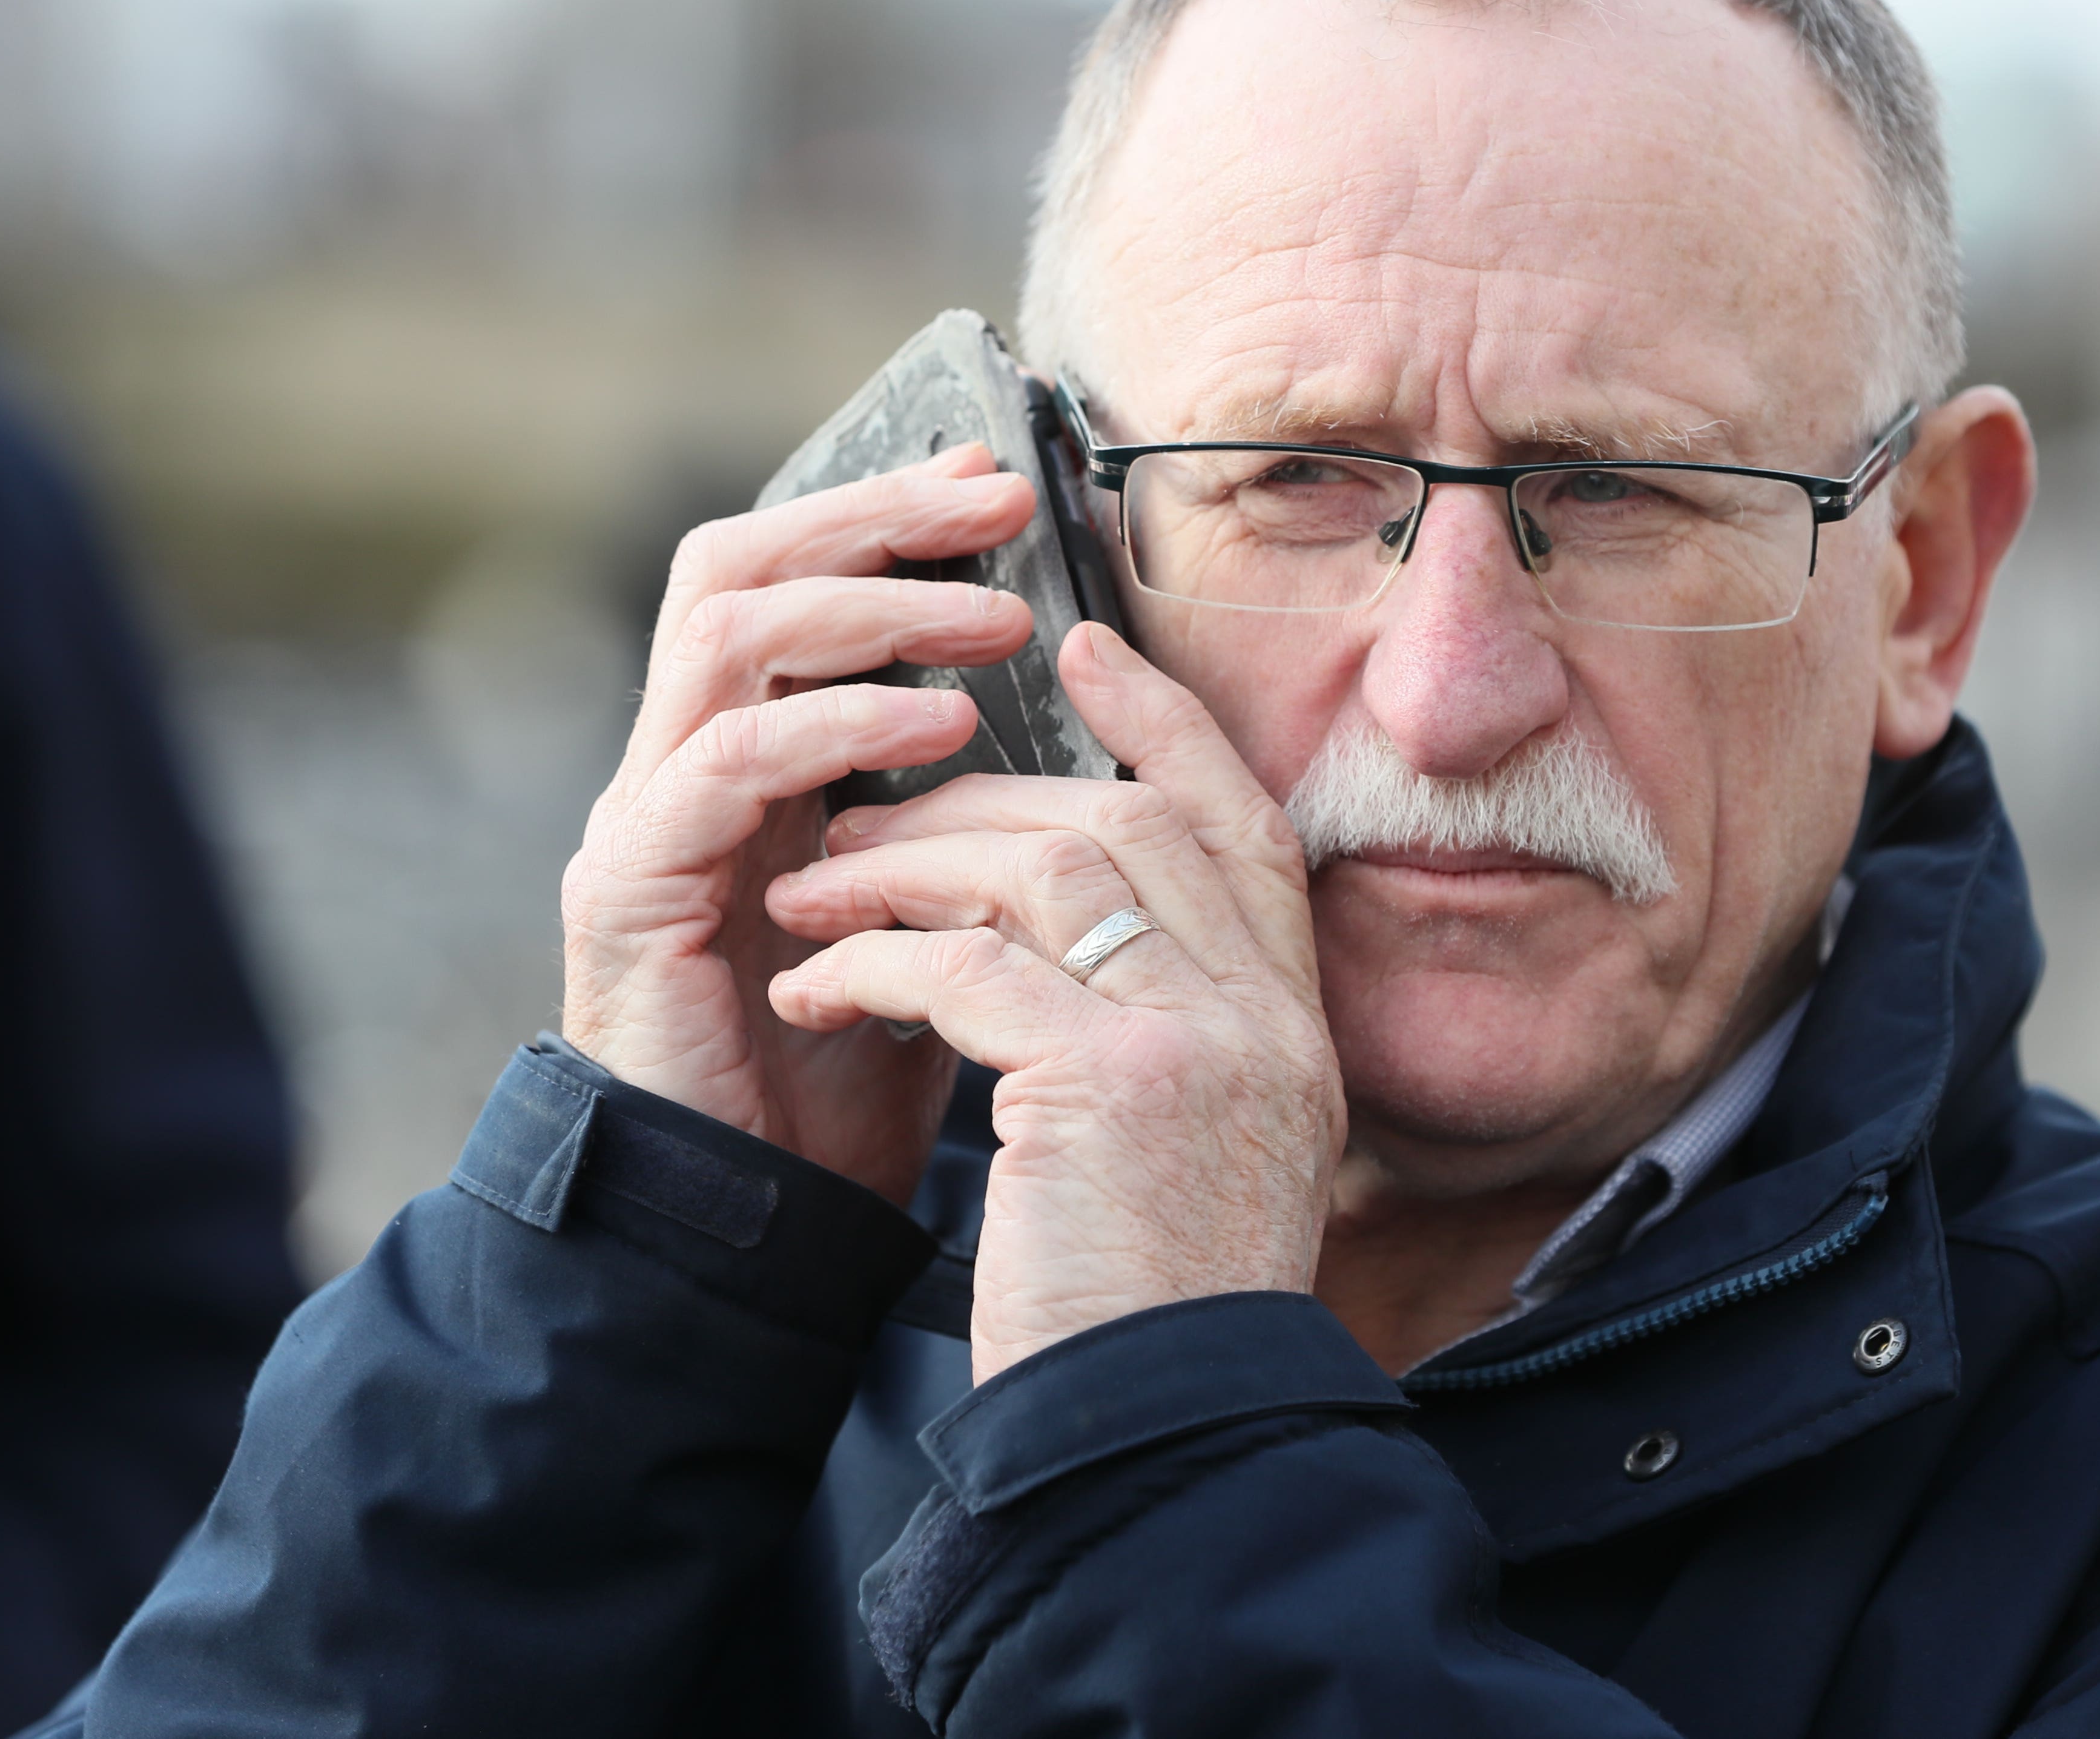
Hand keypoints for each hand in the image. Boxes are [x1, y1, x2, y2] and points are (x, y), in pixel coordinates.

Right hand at [559, 442, 1036, 1206]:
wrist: (751, 1225)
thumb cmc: (849, 1073)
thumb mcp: (936, 909)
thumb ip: (969, 810)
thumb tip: (1084, 713)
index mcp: (746, 758)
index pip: (792, 580)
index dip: (885, 515)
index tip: (996, 482)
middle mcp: (680, 764)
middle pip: (741, 566)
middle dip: (872, 519)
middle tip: (996, 502)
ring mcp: (645, 819)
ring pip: (726, 635)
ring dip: (869, 609)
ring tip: (992, 621)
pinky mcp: (631, 891)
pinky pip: (724, 762)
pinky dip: (835, 725)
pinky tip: (938, 727)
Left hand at [768, 623, 1345, 1381]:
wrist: (1162, 1447)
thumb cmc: (1148, 1318)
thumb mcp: (1189, 1155)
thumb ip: (1162, 1037)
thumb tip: (1064, 942)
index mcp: (1287, 1029)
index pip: (1245, 823)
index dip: (1169, 727)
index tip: (1088, 653)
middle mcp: (1262, 1018)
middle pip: (1128, 822)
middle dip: (984, 798)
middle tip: (867, 818)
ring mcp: (1198, 1041)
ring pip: (1044, 866)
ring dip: (907, 868)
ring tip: (812, 900)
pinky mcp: (1110, 1083)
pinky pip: (969, 965)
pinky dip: (873, 960)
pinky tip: (812, 990)